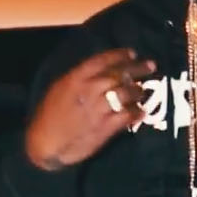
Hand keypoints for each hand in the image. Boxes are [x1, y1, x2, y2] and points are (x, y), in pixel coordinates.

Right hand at [24, 49, 156, 170]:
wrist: (45, 143)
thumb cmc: (49, 115)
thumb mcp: (59, 88)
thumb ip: (79, 78)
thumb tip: (99, 72)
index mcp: (76, 77)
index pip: (104, 60)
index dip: (121, 55)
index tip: (133, 53)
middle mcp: (90, 89)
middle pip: (120, 74)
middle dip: (138, 69)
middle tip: (151, 66)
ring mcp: (100, 108)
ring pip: (127, 93)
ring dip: (138, 91)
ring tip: (143, 91)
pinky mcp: (106, 127)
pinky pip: (128, 115)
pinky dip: (137, 112)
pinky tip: (141, 112)